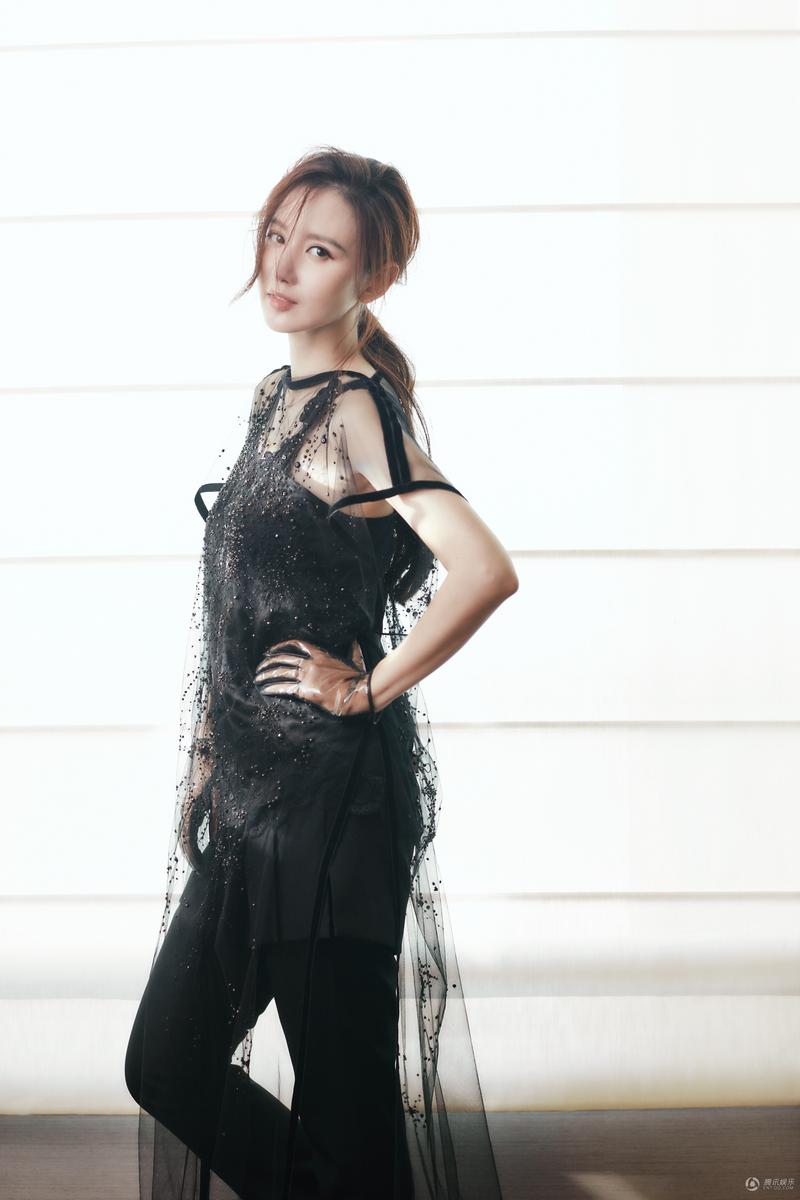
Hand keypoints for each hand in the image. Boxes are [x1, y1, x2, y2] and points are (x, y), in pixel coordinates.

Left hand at [255, 637, 372, 718]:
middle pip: (283, 659)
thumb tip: (356, 639)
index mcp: (321, 655)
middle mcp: (311, 664)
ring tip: (257, 679)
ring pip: (280, 673)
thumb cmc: (358, 678)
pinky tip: (265, 690)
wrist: (358, 692)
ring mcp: (307, 677)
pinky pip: (284, 688)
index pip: (298, 644)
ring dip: (266, 675)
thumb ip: (353, 649)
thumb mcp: (355, 659)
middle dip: (268, 662)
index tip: (271, 649)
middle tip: (260, 666)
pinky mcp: (305, 691)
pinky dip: (272, 688)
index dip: (282, 646)